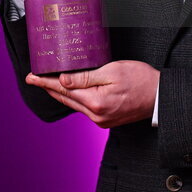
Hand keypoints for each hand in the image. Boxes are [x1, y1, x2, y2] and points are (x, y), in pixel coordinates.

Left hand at [26, 60, 159, 127]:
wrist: (160, 96)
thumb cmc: (141, 79)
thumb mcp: (113, 71)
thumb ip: (86, 77)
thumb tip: (62, 80)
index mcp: (96, 102)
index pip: (64, 89)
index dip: (46, 82)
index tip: (31, 77)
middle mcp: (95, 115)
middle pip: (66, 98)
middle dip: (48, 88)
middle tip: (33, 78)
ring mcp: (100, 120)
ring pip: (74, 104)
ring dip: (60, 93)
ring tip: (47, 83)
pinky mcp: (105, 120)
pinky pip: (84, 108)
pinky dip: (74, 98)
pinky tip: (69, 90)